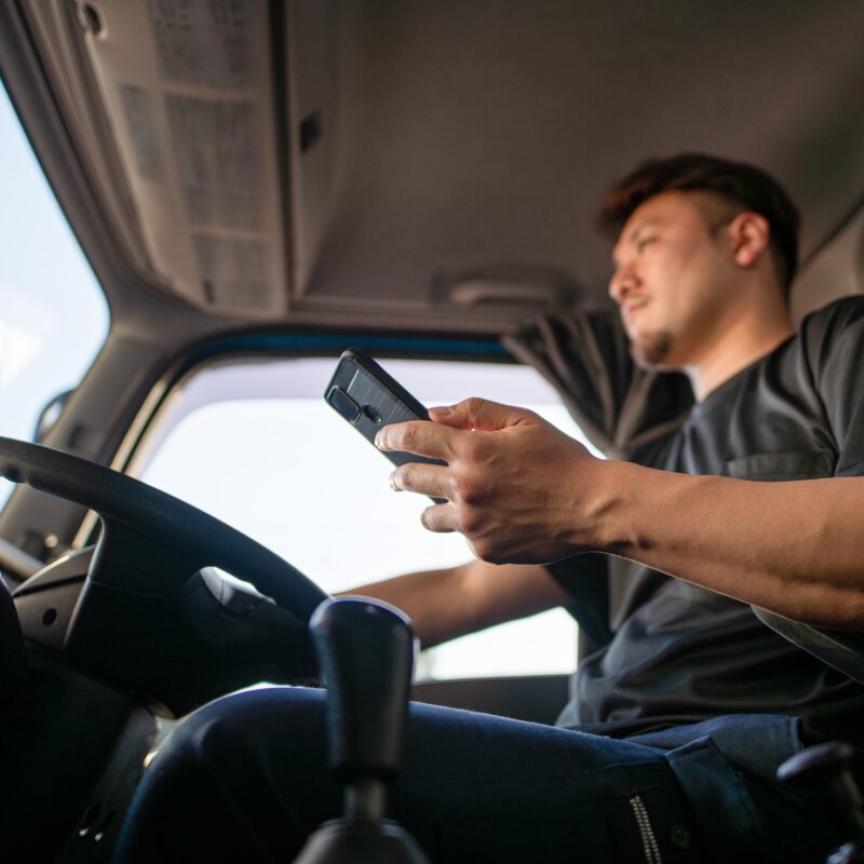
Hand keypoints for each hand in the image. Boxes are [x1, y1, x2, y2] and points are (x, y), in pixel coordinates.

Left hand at [375, 397, 604, 563]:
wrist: (594, 508)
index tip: (381, 438)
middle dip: (398, 474)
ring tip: (444, 501)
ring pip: (427, 515)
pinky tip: (491, 518)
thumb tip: (435, 415)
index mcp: (471, 450)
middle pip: (408, 478)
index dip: (389, 435)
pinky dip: (467, 526)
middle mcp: (465, 487)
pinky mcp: (484, 549)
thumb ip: (474, 412)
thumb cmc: (561, 460)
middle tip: (397, 476)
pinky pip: (460, 536)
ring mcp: (472, 522)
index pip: (411, 437)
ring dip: (429, 505)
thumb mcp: (522, 421)